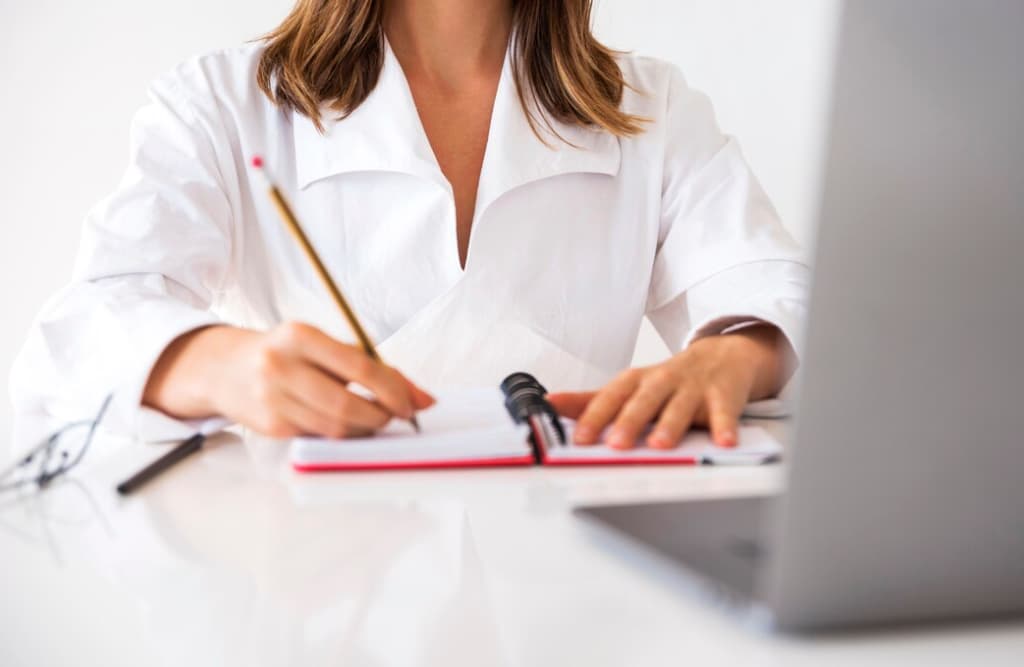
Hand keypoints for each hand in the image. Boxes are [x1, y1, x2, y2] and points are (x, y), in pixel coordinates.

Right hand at [143, 322, 434, 437]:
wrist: (226, 368)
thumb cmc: (289, 355)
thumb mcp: (326, 347)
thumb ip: (374, 367)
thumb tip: (425, 399)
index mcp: (300, 335)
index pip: (359, 367)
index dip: (393, 391)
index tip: (413, 405)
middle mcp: (280, 365)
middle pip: (347, 405)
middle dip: (381, 417)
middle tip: (395, 417)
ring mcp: (271, 398)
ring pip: (334, 428)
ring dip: (364, 430)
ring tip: (372, 420)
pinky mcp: (269, 426)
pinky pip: (319, 437)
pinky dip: (341, 436)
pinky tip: (345, 425)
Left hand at [547, 325, 792, 448]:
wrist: (722, 355)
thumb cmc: (668, 380)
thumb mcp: (630, 387)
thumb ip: (591, 400)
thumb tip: (550, 404)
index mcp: (636, 381)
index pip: (611, 397)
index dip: (594, 416)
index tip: (579, 438)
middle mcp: (662, 380)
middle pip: (644, 400)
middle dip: (630, 421)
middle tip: (617, 444)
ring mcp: (694, 386)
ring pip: (680, 405)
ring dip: (670, 425)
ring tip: (660, 445)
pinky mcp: (724, 394)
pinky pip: (724, 411)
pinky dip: (724, 426)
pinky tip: (723, 442)